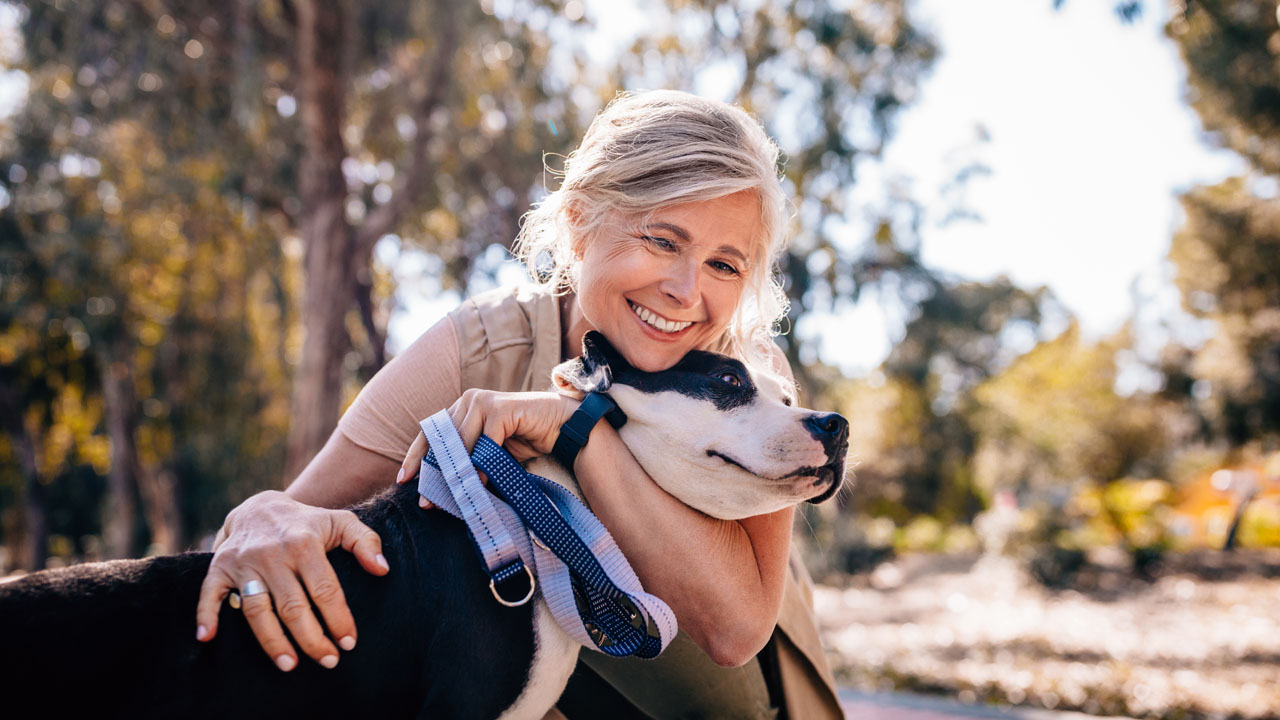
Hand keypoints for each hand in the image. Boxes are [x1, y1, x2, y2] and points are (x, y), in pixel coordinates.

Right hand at [195, 490, 389, 670]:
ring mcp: (244, 562)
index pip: (325, 589)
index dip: (338, 618)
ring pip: (257, 610)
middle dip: (312, 638)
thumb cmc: (307, 522)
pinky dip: (205, 615)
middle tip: (328, 661)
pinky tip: (207, 638)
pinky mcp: (220, 567)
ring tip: (290, 665)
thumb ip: (366, 542)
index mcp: (305, 544)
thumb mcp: (341, 522)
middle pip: (293, 606)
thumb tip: (382, 570)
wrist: (261, 506)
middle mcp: (273, 554)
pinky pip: (209, 594)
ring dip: (272, 640)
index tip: (348, 642)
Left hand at [395, 390, 576, 507]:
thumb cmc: (524, 440)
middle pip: (442, 439)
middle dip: (434, 472)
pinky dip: (481, 465)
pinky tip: (479, 484)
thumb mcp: (489, 452)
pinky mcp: (501, 408)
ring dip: (457, 473)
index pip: (431, 432)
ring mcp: (484, 401)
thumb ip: (466, 460)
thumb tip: (438, 489)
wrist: (561, 427)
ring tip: (452, 498)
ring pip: (461, 442)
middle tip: (426, 500)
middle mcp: (468, 399)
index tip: (404, 480)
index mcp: (461, 407)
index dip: (416, 456)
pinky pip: (484, 442)